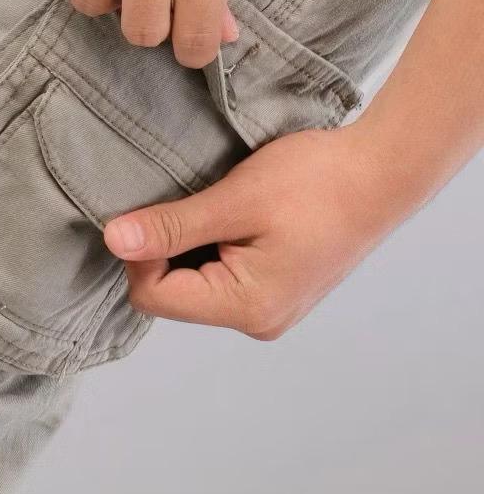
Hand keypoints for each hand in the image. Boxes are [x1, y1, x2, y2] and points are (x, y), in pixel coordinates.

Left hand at [102, 124, 408, 339]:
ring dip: (188, 245)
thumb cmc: (314, 182)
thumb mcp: (233, 200)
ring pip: (193, 284)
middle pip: (171, 295)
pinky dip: (211, 245)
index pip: (153, 296)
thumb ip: (172, 226)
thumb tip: (113, 240)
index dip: (141, 253)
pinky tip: (229, 214)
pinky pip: (219, 276)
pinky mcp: (274, 289)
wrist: (380, 173)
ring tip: (215, 206)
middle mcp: (257, 320)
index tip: (157, 209)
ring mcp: (268, 308)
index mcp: (246, 306)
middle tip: (187, 202)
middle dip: (164, 249)